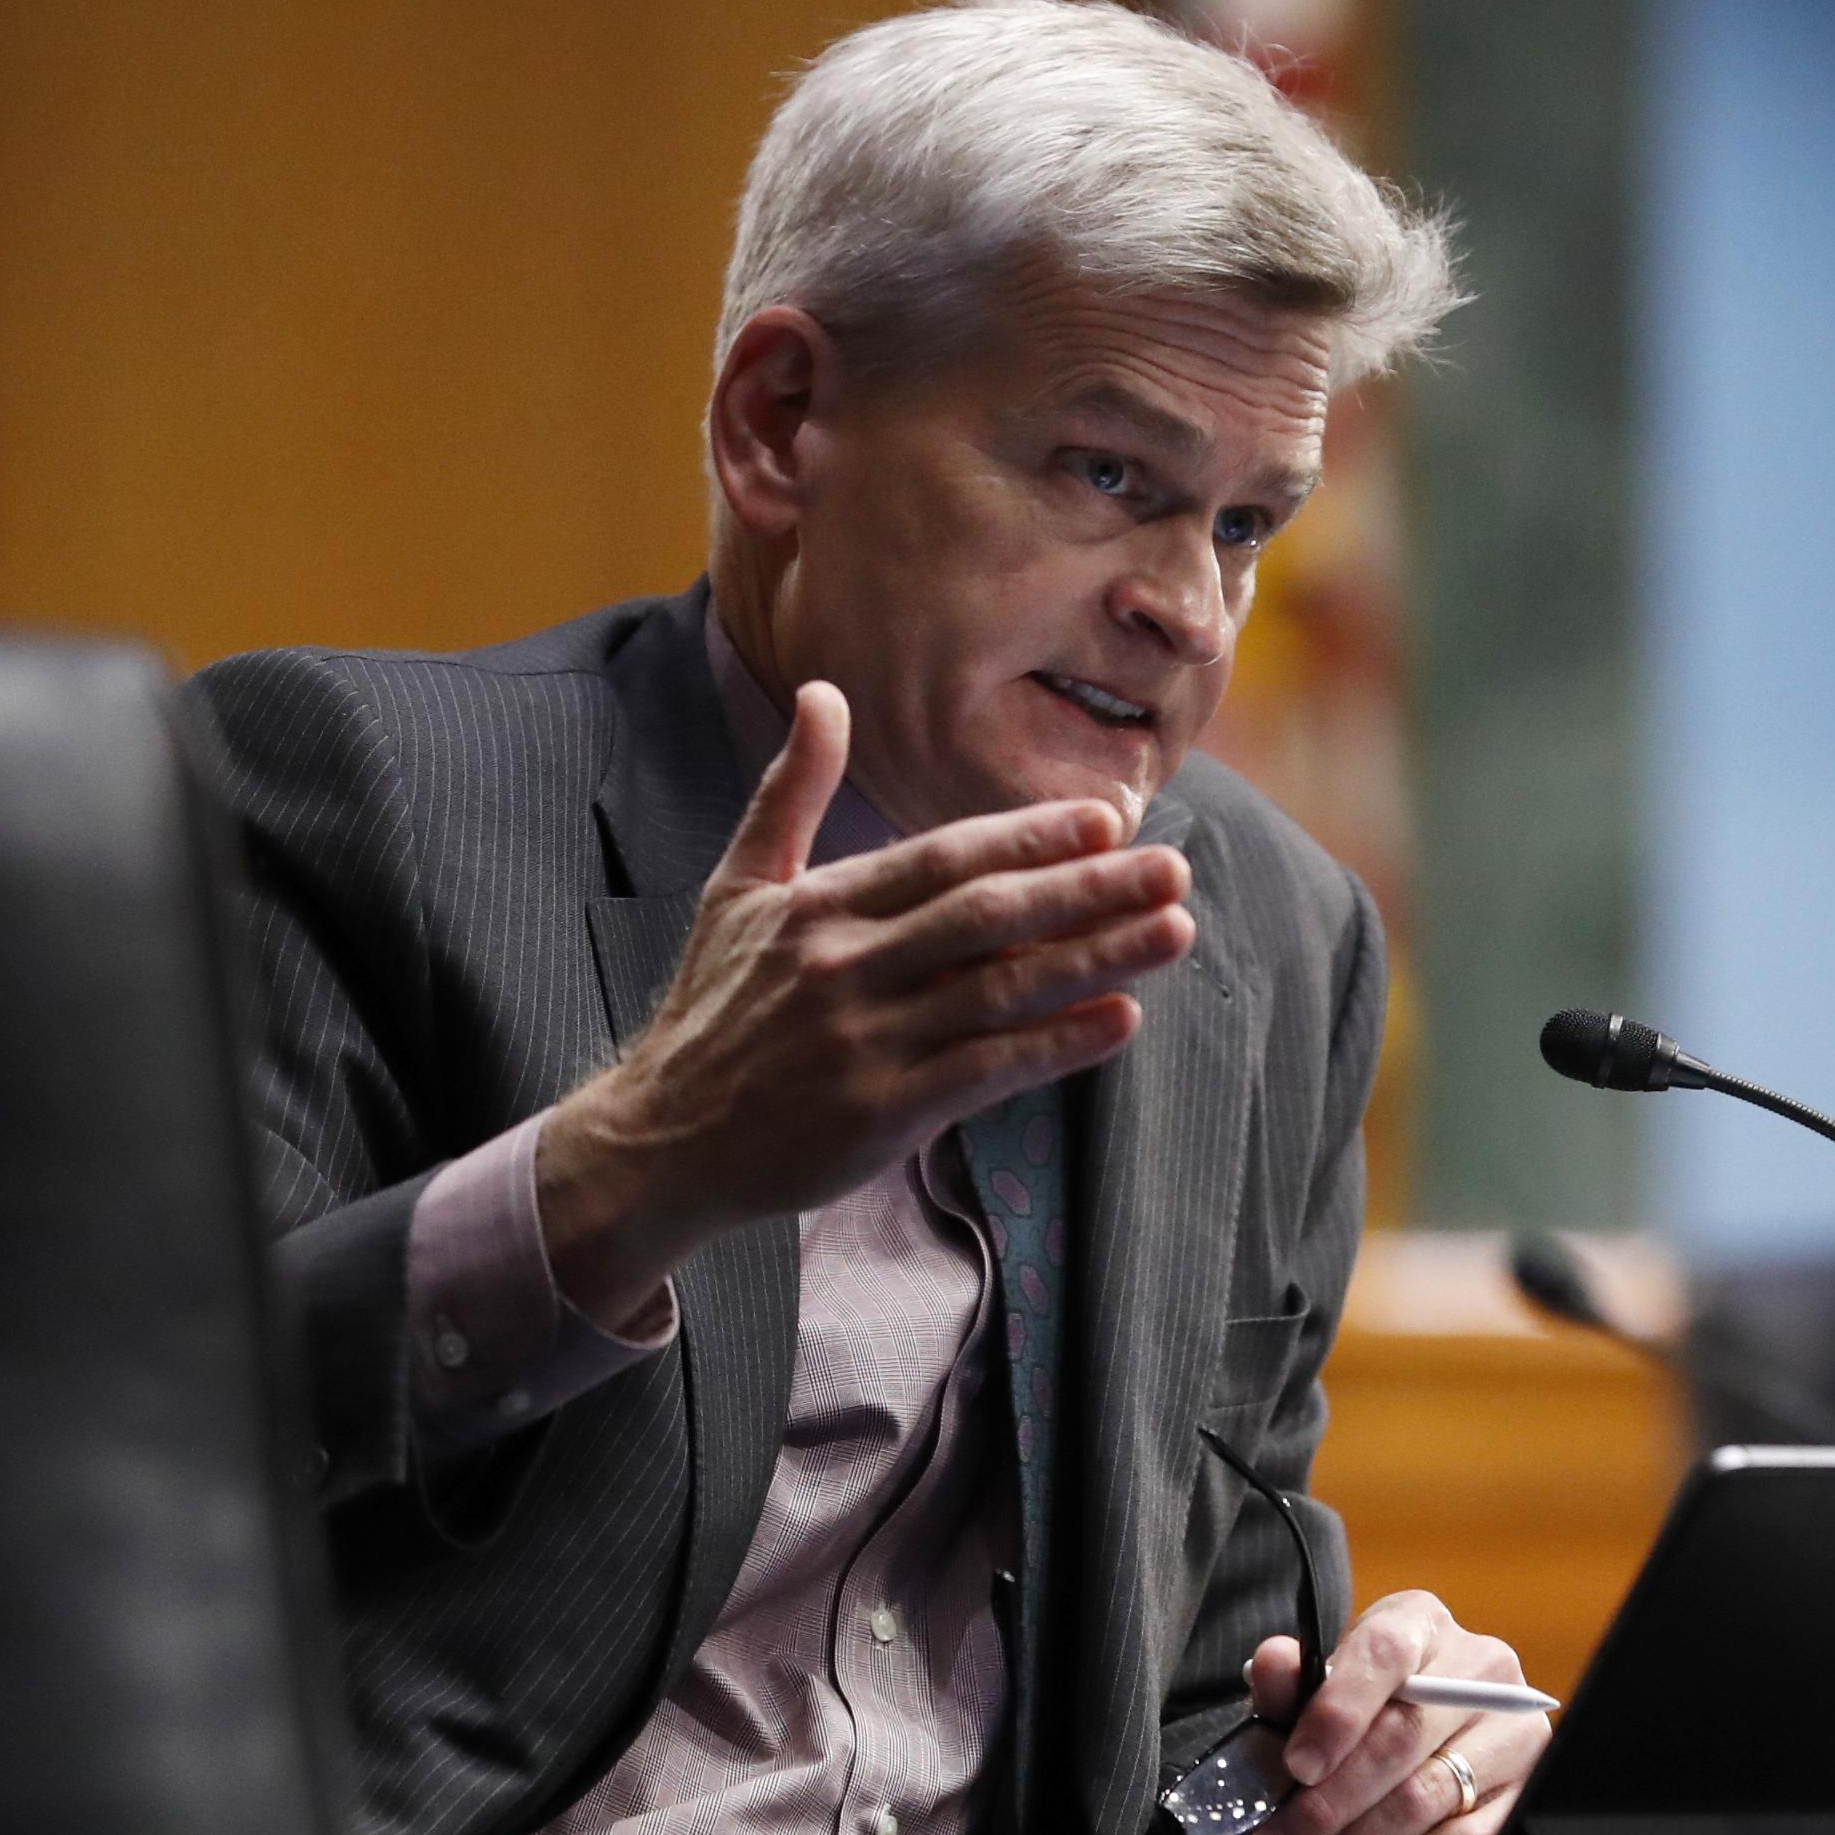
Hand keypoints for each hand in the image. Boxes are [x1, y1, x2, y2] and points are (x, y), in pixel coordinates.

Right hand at [535, 682, 1194, 1324]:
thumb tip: (821, 693)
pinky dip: (1056, 1045)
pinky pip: (987, 1070)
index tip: (1105, 821)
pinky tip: (1119, 1020)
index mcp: (821, 906)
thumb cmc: (714, 1011)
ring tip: (1173, 932)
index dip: (1028, 837)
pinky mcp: (881, 1112)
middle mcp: (845, 965)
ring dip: (1096, 959)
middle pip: (986, 915)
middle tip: (1172, 867)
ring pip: (1000, 989)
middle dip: (1087, 889)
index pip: (943, 858)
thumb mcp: (738, 889)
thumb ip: (789, 792)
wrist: (662, 1141)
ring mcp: (865, 1041)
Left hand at [1239, 1592, 1548, 1834]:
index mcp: (1421, 1625)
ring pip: (1425, 1799)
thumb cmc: (1359, 1721)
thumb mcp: (1315, 1698)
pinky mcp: (1526, 1796)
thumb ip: (1290, 1686)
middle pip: (1401, 1738)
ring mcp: (1514, 1734)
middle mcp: (1480, 1670)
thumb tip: (1274, 1663)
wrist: (1413, 1759)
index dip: (1338, 1710)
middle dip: (1324, 1806)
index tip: (1296, 1767)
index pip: (1386, 1652)